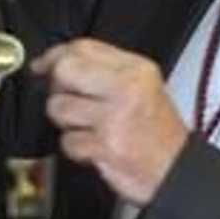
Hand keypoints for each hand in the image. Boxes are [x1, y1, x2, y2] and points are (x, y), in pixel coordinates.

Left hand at [34, 38, 188, 204]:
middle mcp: (125, 89)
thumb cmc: (158, 134)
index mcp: (135, 70)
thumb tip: (58, 61)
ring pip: (59, 107)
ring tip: (88, 127)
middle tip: (70, 100)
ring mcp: (114, 118)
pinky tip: (94, 146)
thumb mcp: (142, 87)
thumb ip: (105, 70)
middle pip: (65, 70)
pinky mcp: (105, 146)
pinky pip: (67, 141)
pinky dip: (75, 148)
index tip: (43, 65)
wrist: (176, 171)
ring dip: (67, 123)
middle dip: (57, 88)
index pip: (83, 47)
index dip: (55, 55)